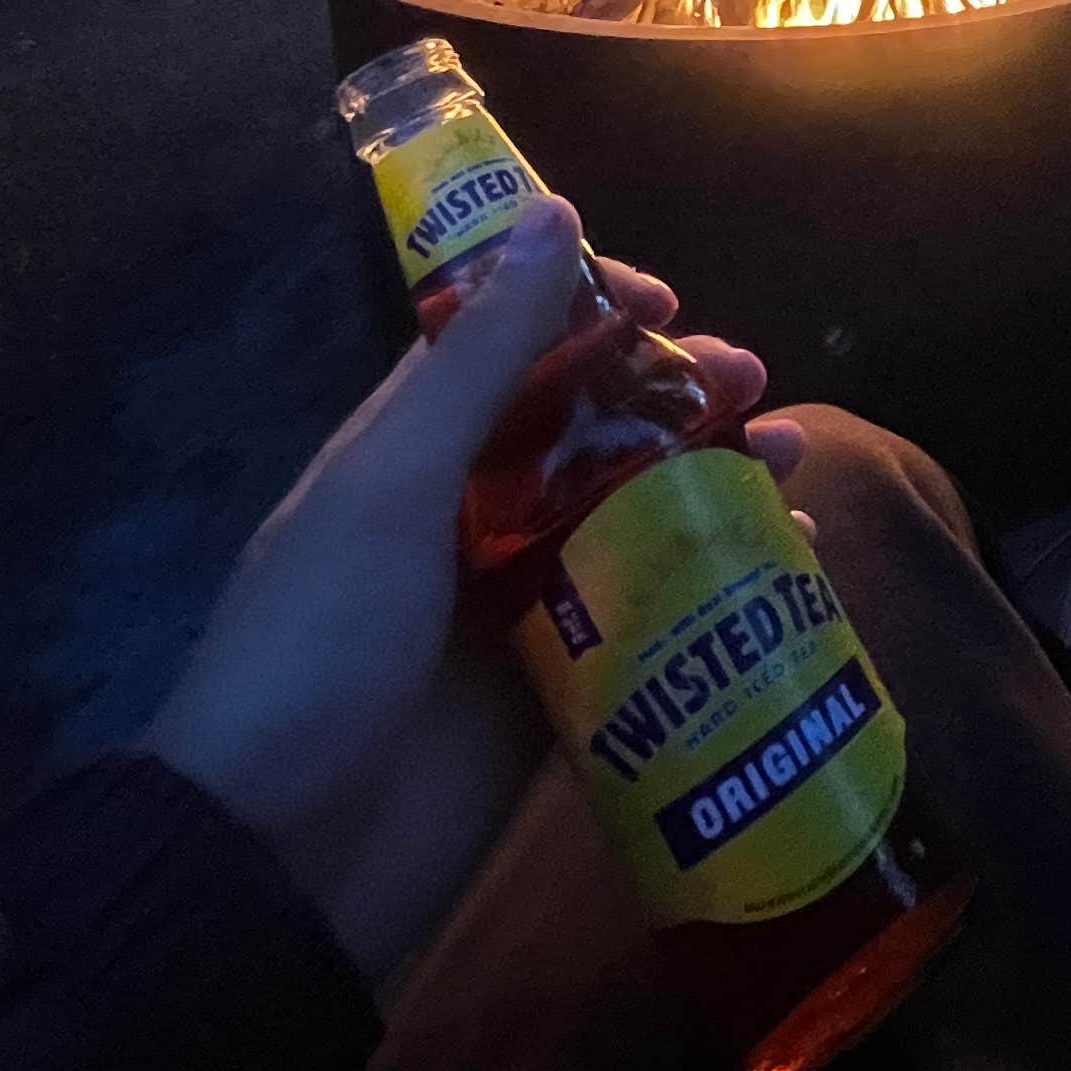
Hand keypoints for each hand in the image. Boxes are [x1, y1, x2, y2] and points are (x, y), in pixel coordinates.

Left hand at [146, 196, 802, 979]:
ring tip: (790, 467)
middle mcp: (463, 515)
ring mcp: (512, 607)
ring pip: (629, 519)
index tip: (671, 300)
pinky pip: (648, 623)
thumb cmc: (320, 645)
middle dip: (675, 396)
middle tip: (759, 388)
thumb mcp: (393, 483)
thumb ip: (481, 360)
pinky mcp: (555, 694)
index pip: (505, 344)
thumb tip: (553, 216)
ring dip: (710, 482)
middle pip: (587, 427)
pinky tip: (782, 568)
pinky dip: (714, 589)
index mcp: (406, 450)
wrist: (281, 854)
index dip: (588, 308)